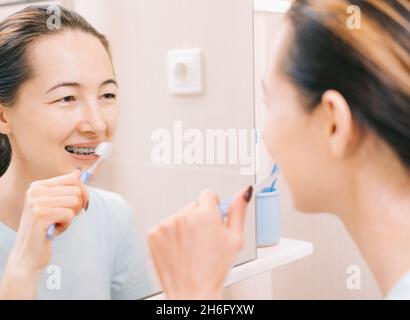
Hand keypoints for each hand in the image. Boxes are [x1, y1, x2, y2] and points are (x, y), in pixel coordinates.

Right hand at [0, 170, 87, 298]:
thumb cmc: (45, 230)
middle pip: (76, 190)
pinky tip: (54, 229)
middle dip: (78, 206)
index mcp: (38, 186)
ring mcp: (36, 202)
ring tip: (57, 223)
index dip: (83, 192)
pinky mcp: (40, 215)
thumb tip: (78, 173)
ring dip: (71, 216)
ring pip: (75, 201)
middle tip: (65, 217)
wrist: (28, 254)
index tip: (81, 204)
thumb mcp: (56, 206)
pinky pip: (69, 214)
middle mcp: (35, 191)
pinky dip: (66, 224)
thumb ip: (66, 189)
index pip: (72, 178)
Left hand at [148, 186, 251, 299]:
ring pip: (178, 217)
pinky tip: (178, 250)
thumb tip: (243, 192)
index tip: (212, 219)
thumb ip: (238, 211)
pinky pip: (164, 227)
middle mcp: (184, 216)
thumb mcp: (235, 240)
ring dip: (183, 228)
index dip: (212, 208)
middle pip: (193, 207)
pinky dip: (170, 237)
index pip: (207, 195)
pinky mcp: (153, 234)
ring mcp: (166, 224)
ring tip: (190, 248)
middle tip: (203, 240)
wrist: (192, 292)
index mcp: (205, 215)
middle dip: (198, 219)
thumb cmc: (213, 270)